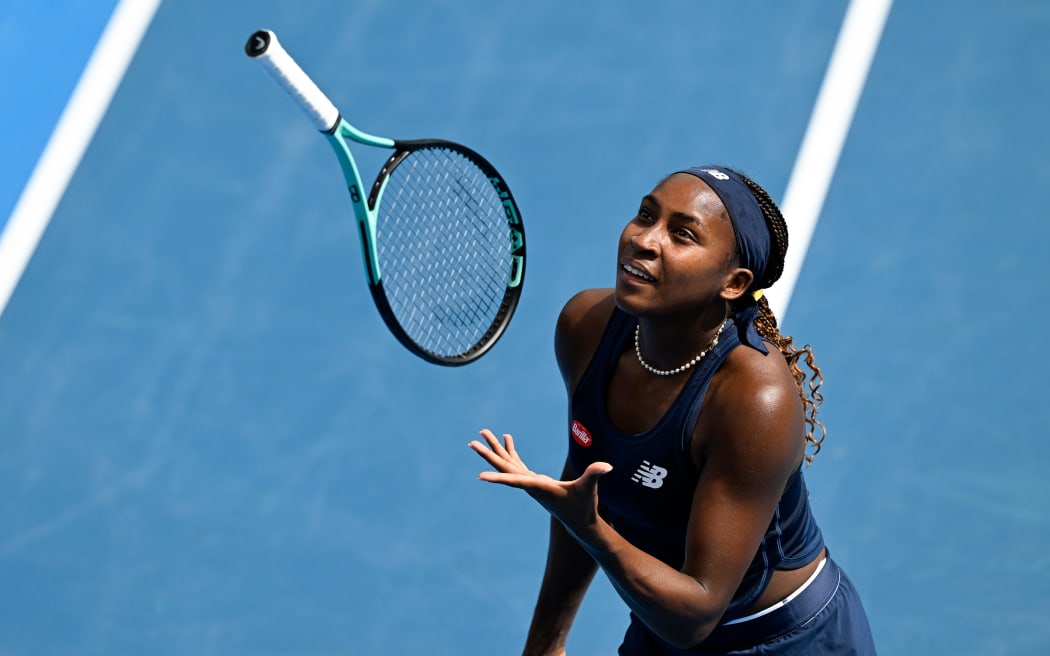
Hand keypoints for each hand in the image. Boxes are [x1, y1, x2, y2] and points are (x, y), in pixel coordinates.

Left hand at [468, 429, 611, 533]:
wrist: (580, 523)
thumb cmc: (584, 508)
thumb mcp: (589, 490)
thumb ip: (594, 475)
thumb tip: (606, 466)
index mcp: (539, 487)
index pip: (515, 481)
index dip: (498, 478)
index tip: (479, 476)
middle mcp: (530, 485)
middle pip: (504, 468)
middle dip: (489, 455)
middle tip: (472, 443)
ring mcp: (531, 483)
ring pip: (508, 464)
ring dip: (496, 449)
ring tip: (483, 433)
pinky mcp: (535, 480)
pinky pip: (517, 463)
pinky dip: (510, 451)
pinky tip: (506, 439)